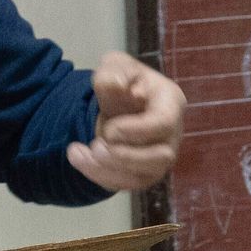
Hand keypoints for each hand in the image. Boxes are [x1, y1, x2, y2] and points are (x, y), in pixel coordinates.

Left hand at [68, 52, 184, 192]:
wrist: (118, 103)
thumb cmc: (123, 81)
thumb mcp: (115, 66)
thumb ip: (114, 72)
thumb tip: (117, 87)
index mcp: (171, 103)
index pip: (164, 124)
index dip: (136, 131)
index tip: (110, 129)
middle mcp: (172, 135)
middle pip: (161, 158)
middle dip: (125, 157)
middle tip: (95, 146)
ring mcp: (160, 157)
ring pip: (143, 177)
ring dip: (108, 170)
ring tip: (80, 153)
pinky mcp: (144, 173)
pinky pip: (126, 185)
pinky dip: (99, 176)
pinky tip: (79, 158)